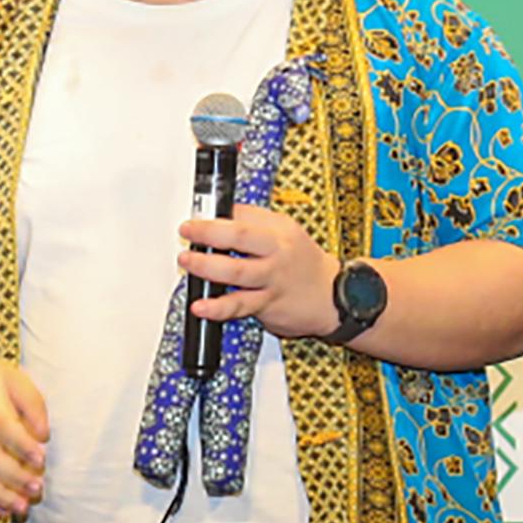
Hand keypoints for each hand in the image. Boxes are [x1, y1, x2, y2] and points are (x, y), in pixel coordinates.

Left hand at [177, 206, 339, 342]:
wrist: (335, 296)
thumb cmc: (303, 263)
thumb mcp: (287, 232)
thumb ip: (255, 223)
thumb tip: (220, 215)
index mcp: (279, 230)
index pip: (243, 215)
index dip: (214, 216)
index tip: (194, 220)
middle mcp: (276, 252)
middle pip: (240, 237)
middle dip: (208, 233)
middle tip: (187, 232)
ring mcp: (272, 279)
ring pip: (236, 271)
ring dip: (207, 266)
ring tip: (187, 262)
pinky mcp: (267, 304)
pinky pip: (239, 305)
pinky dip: (217, 307)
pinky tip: (201, 306)